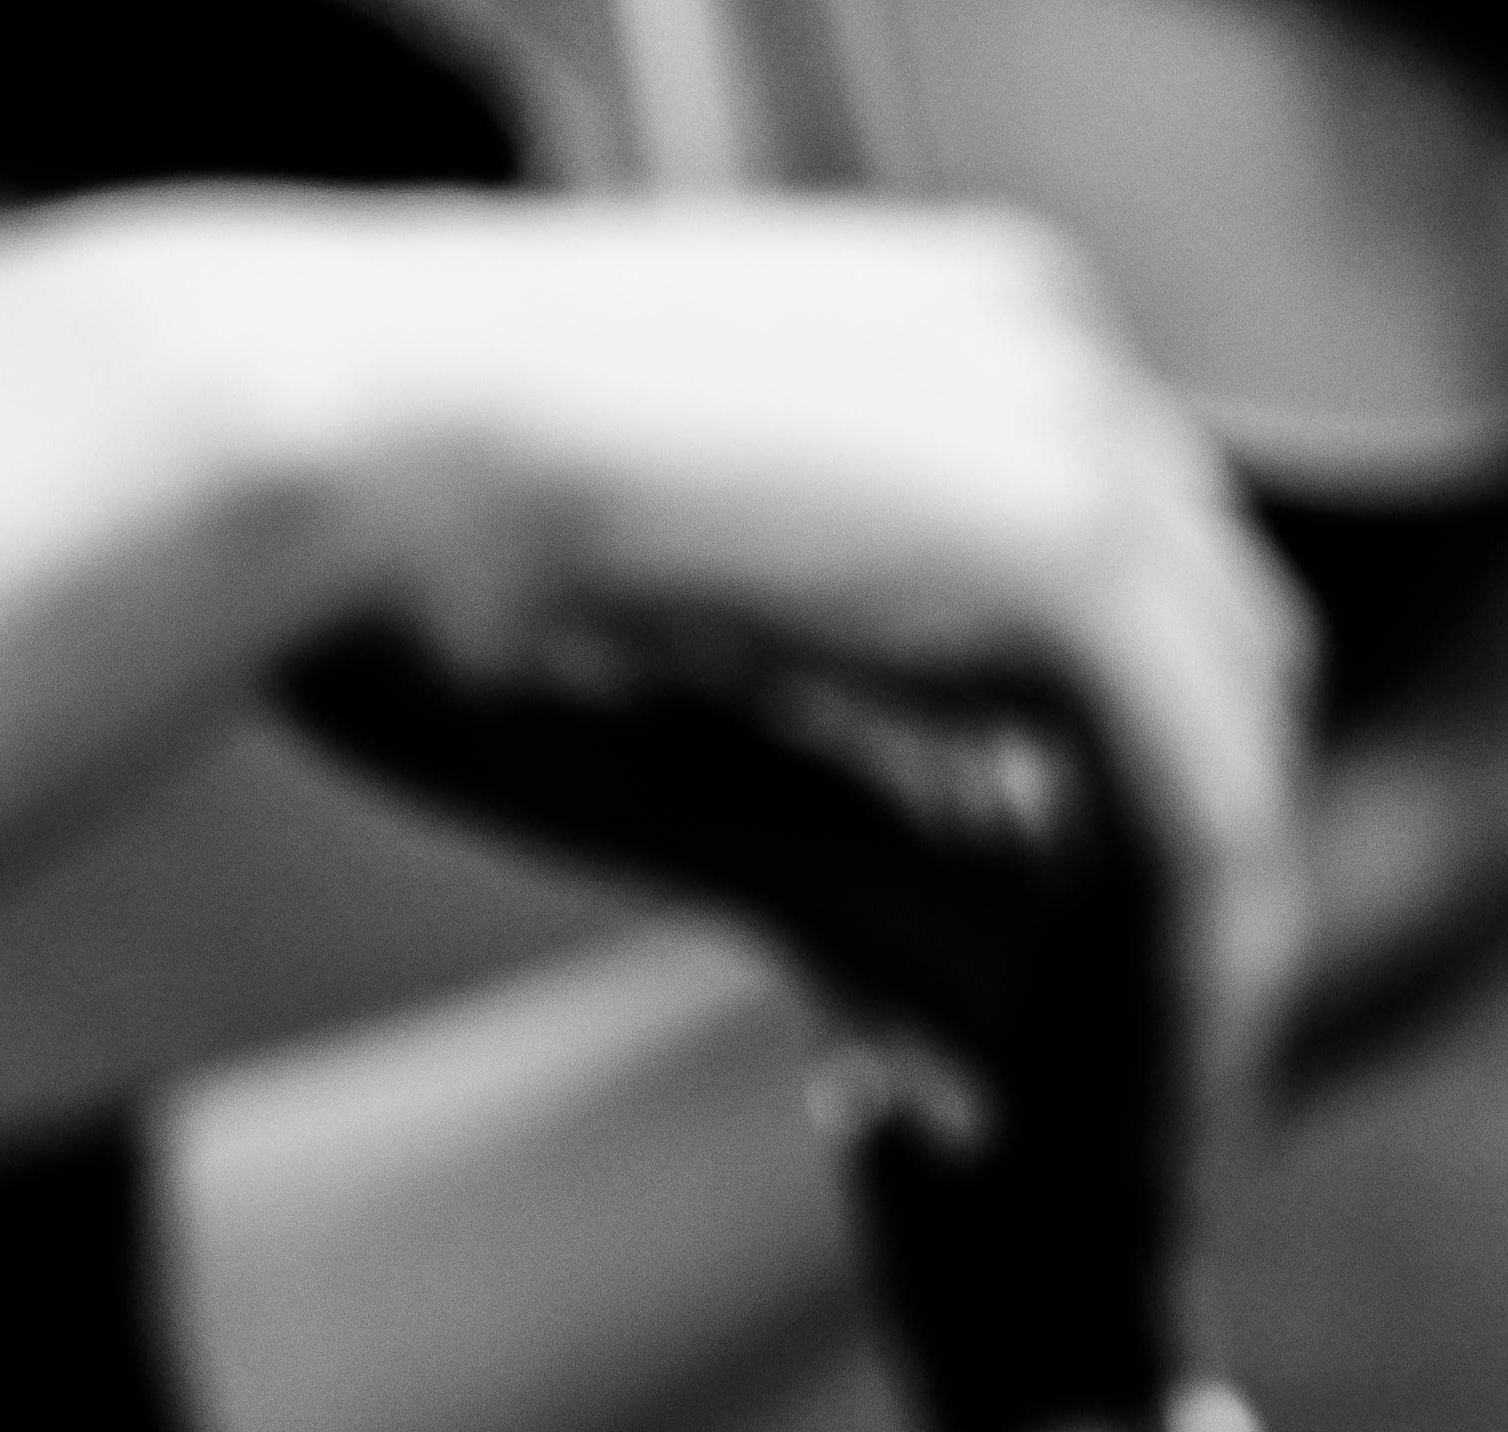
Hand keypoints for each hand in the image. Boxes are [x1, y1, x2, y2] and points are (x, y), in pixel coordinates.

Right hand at [0, 188, 1308, 1175]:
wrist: (289, 419)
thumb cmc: (394, 523)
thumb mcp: (673, 688)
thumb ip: (853, 832)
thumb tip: (981, 1027)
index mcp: (944, 321)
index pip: (1126, 593)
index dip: (1125, 807)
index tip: (1082, 1007)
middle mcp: (1044, 338)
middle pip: (1209, 670)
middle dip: (1178, 904)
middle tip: (1126, 1113)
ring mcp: (1066, 429)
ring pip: (1218, 765)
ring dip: (1184, 985)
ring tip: (1126, 1186)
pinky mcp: (1062, 554)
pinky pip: (1192, 826)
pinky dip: (1173, 1002)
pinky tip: (1117, 1153)